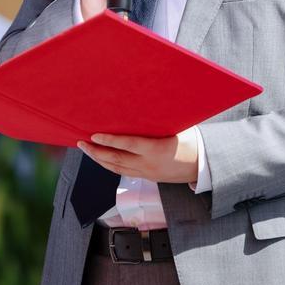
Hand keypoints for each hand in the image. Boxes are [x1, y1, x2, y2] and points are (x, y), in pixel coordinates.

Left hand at [77, 127, 198, 183]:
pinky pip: (123, 172)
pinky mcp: (147, 178)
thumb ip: (158, 122)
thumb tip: (142, 107)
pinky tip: (102, 158)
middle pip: (115, 160)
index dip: (109, 140)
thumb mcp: (177, 128)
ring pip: (116, 169)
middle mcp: (148, 165)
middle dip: (96, 152)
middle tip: (82, 143)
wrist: (202, 167)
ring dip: (99, 159)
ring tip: (87, 150)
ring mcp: (146, 174)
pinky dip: (110, 165)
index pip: (127, 145)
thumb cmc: (191, 143)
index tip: (94, 135)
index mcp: (156, 150)